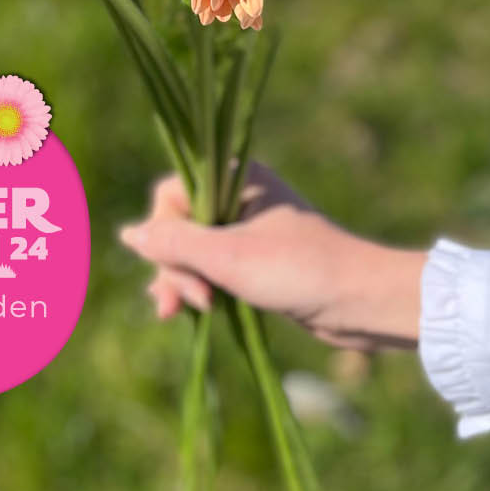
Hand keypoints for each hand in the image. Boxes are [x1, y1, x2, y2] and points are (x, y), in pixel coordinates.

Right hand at [119, 163, 424, 350]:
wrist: (362, 301)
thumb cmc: (299, 270)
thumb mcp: (228, 257)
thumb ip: (174, 244)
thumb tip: (127, 234)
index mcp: (238, 176)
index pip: (172, 195)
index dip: (164, 235)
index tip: (177, 274)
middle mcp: (240, 195)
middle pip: (179, 223)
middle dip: (172, 266)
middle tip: (174, 306)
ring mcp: (249, 227)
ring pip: (193, 248)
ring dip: (182, 279)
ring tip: (178, 314)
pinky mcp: (257, 257)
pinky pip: (212, 265)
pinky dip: (200, 285)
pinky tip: (191, 308)